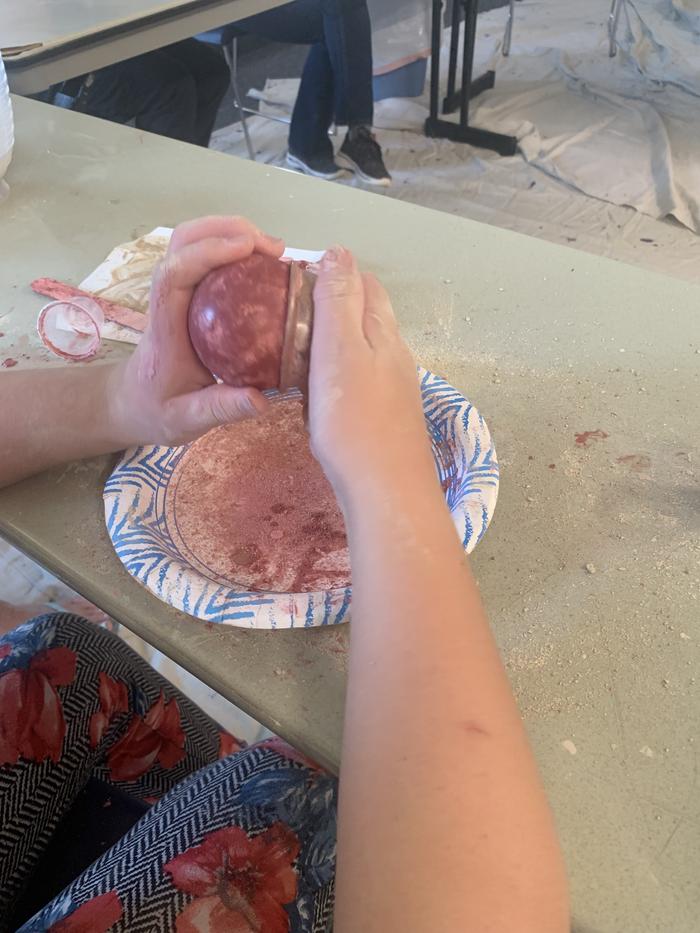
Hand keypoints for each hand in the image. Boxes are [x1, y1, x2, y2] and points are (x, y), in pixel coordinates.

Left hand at [109, 216, 284, 446]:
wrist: (131, 404)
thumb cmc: (156, 410)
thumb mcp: (186, 420)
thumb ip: (221, 410)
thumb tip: (260, 400)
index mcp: (165, 328)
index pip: (175, 274)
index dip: (208, 252)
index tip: (248, 249)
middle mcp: (166, 300)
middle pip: (183, 241)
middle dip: (226, 229)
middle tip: (272, 247)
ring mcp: (174, 293)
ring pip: (192, 241)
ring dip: (230, 232)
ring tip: (272, 250)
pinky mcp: (186, 294)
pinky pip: (205, 257)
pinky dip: (232, 247)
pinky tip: (261, 263)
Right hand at [309, 248, 435, 505]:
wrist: (386, 492)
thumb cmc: (356, 421)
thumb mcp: (340, 351)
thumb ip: (338, 302)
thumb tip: (338, 251)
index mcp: (383, 333)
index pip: (364, 283)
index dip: (334, 272)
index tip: (293, 279)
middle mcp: (395, 355)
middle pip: (368, 316)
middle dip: (335, 305)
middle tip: (288, 314)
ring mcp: (395, 389)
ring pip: (365, 351)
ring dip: (336, 342)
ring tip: (297, 350)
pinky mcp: (387, 418)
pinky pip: (360, 382)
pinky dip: (339, 376)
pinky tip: (320, 394)